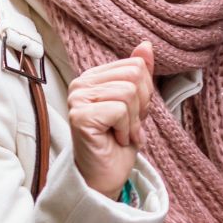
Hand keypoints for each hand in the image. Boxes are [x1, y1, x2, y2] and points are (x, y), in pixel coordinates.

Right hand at [68, 41, 155, 198]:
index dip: (144, 94)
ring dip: (133, 121)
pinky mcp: (79, 116)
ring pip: (128, 92)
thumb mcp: (136, 105)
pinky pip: (119, 109)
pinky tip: (115, 140)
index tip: (132, 116)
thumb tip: (145, 44)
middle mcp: (81, 83)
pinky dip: (125, 129)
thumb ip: (140, 74)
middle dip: (140, 106)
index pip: (136, 65)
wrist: (106, 177)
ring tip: (122, 134)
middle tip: (128, 127)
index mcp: (93, 76)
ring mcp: (77, 99)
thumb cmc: (118, 143)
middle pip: (134, 76)